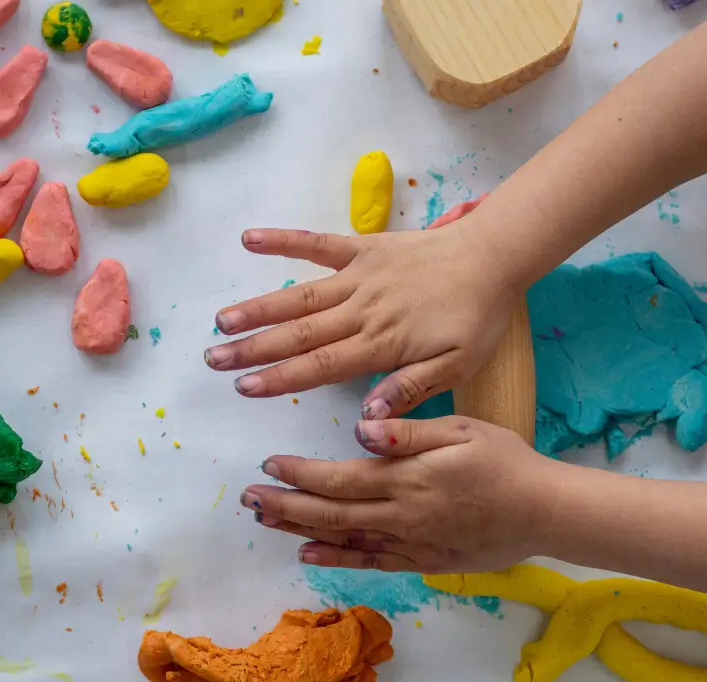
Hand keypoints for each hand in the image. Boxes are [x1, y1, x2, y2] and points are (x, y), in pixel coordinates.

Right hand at [204, 222, 519, 418]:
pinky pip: (317, 244)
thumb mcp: (456, 366)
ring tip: (221, 320)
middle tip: (213, 359)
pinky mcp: (363, 248)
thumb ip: (409, 389)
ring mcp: (359, 276)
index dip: (278, 377)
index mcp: (381, 344)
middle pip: (298, 333)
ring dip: (258, 307)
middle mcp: (361, 310)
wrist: (493, 257)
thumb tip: (366, 417)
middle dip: (253, 348)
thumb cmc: (476, 317)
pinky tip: (249, 240)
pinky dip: (284, 240)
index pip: (319, 366)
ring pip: (299, 295)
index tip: (244, 387)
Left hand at [239, 416, 561, 572]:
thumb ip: (409, 431)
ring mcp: (409, 542)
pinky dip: (336, 560)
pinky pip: (370, 563)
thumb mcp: (462, 431)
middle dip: (284, 505)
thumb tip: (363, 427)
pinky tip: (309, 556)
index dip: (299, 473)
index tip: (268, 465)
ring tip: (265, 523)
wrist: (545, 513)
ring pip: (342, 539)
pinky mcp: (422, 561)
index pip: (338, 477)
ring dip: (299, 531)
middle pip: (329, 512)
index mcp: (406, 477)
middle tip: (247, 499)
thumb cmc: (506, 461)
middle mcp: (399, 514)